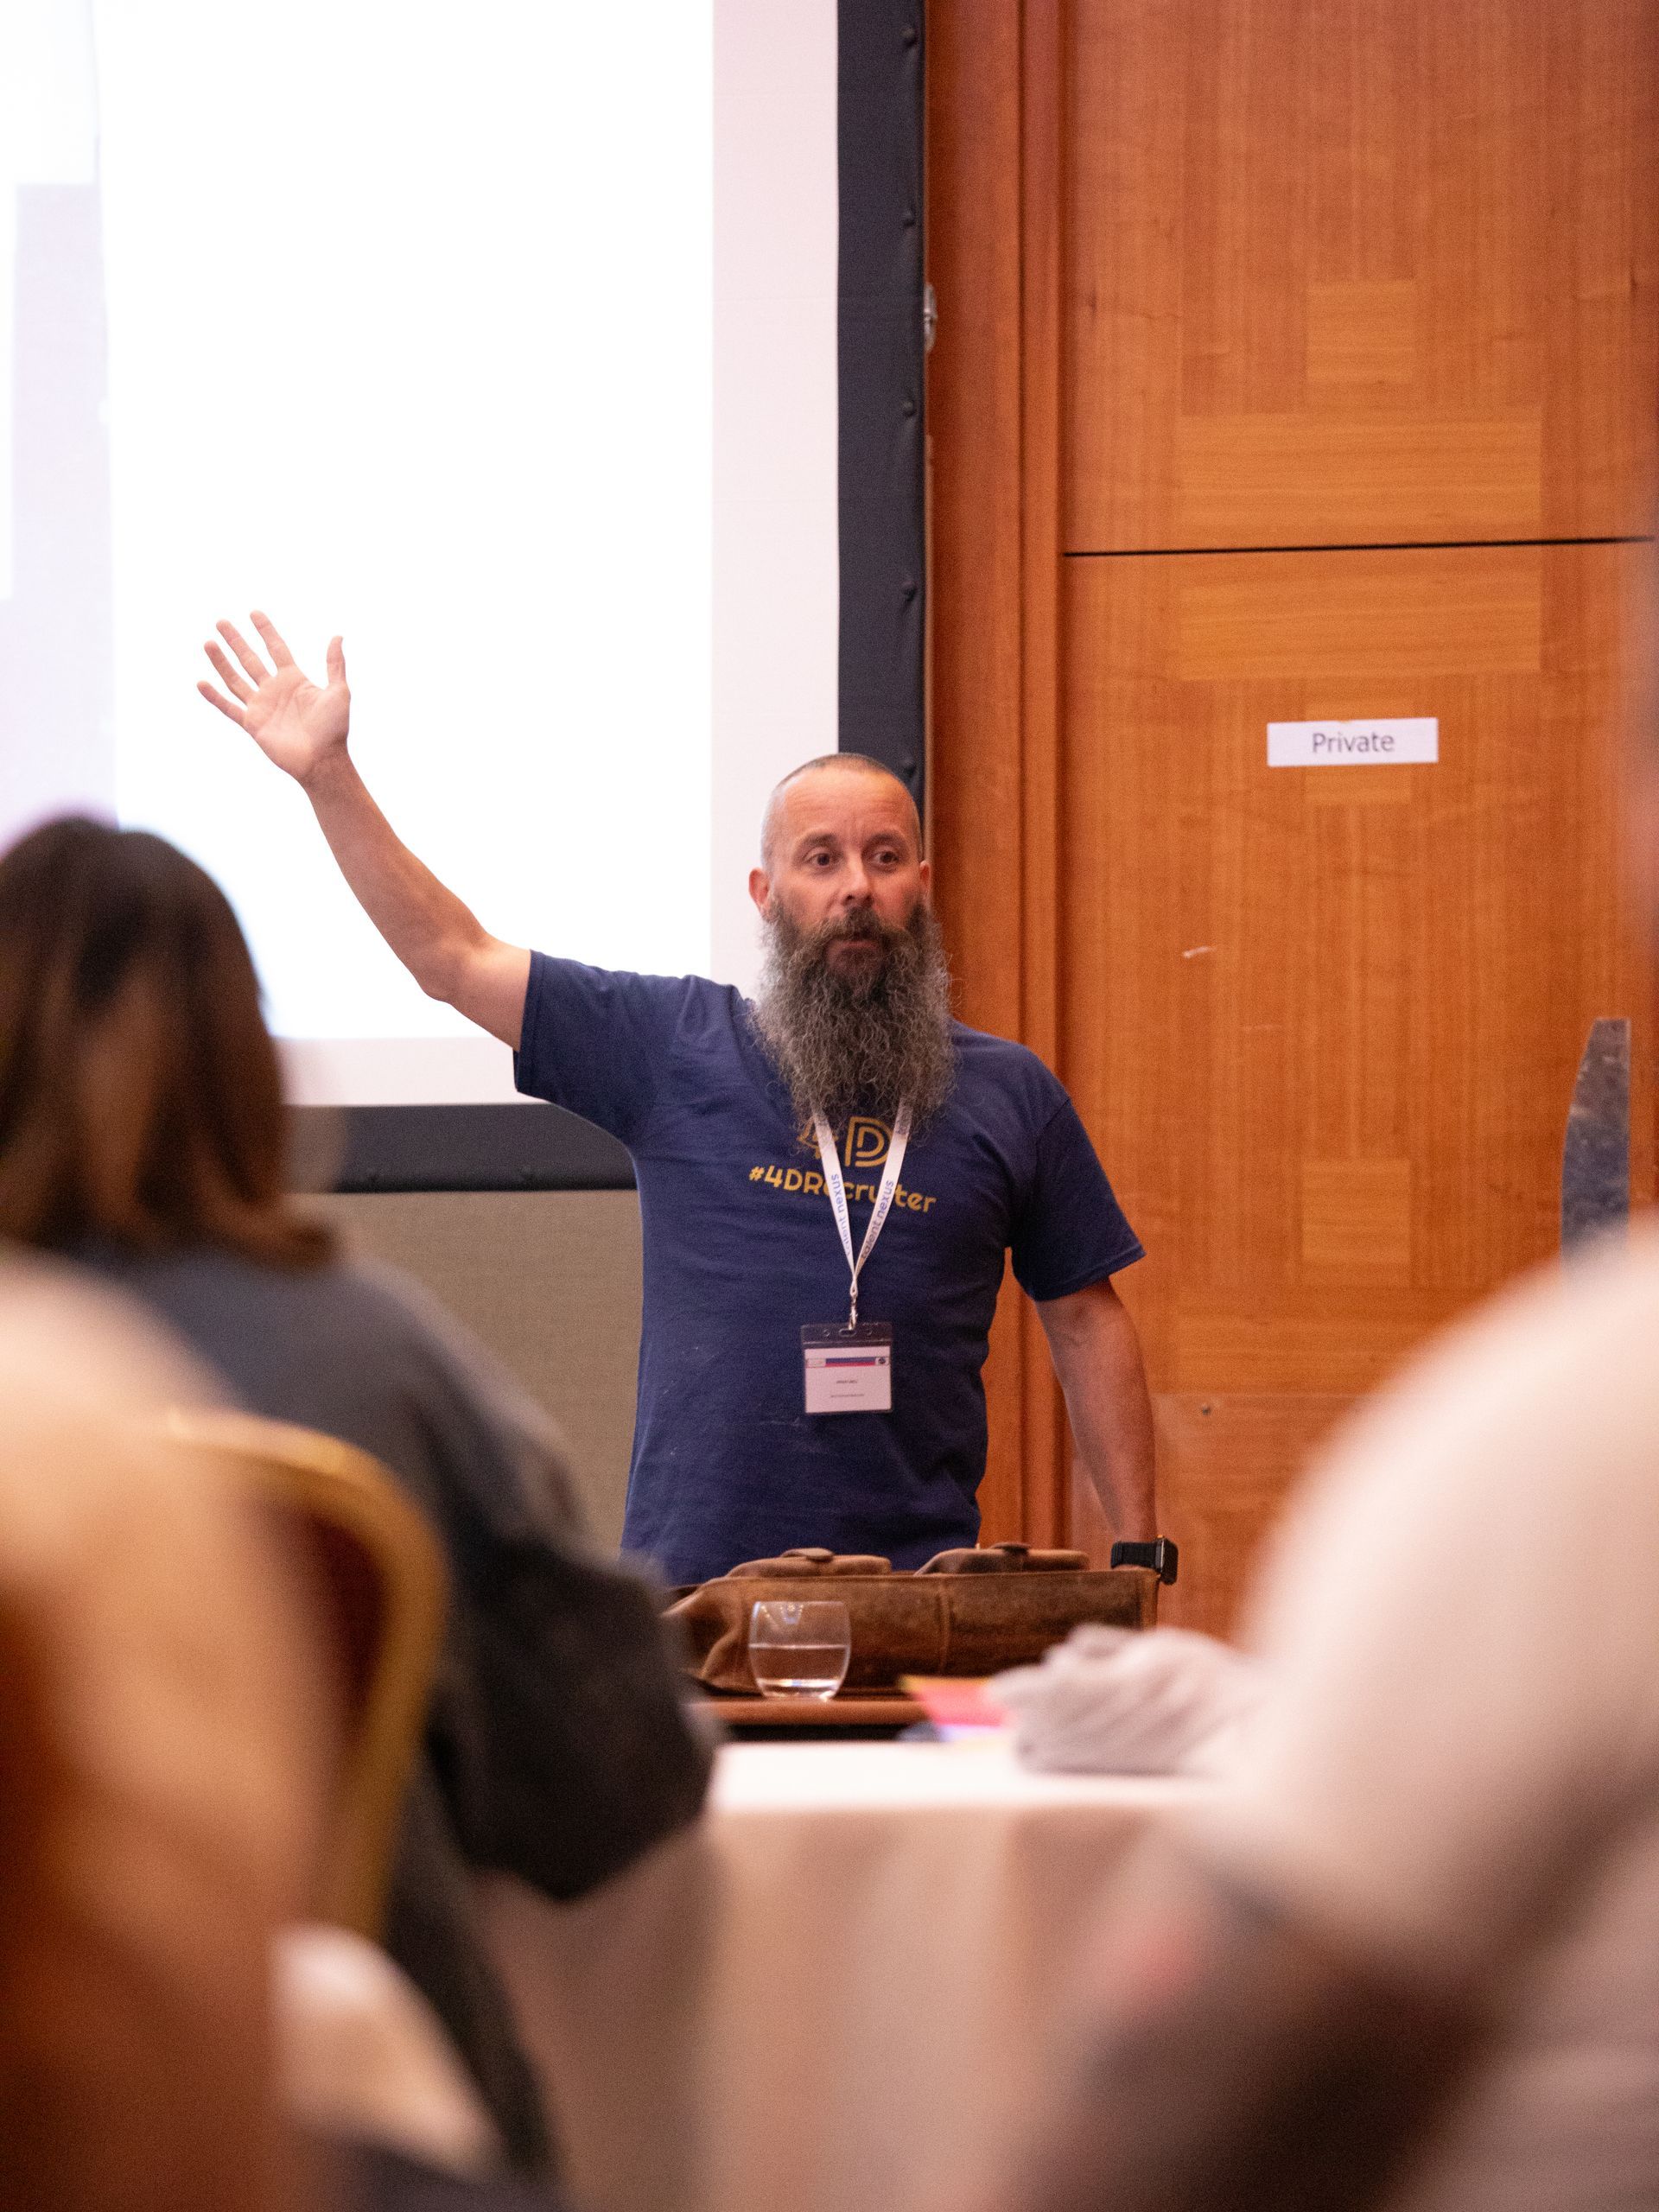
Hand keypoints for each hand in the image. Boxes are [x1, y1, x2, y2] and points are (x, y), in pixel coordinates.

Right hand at [198, 612, 349, 786]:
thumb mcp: (339, 692)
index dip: (266, 631)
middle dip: (236, 641)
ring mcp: (262, 706)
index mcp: (294, 679)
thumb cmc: (334, 729)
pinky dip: (215, 697)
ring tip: (209, 643)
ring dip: (222, 662)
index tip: (254, 613)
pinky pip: (229, 708)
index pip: (276, 648)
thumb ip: (335, 664)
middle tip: (221, 622)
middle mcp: (275, 690)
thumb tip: (337, 637)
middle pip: (251, 659)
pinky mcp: (253, 724)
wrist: (323, 760)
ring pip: (236, 679)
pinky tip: (201, 683)